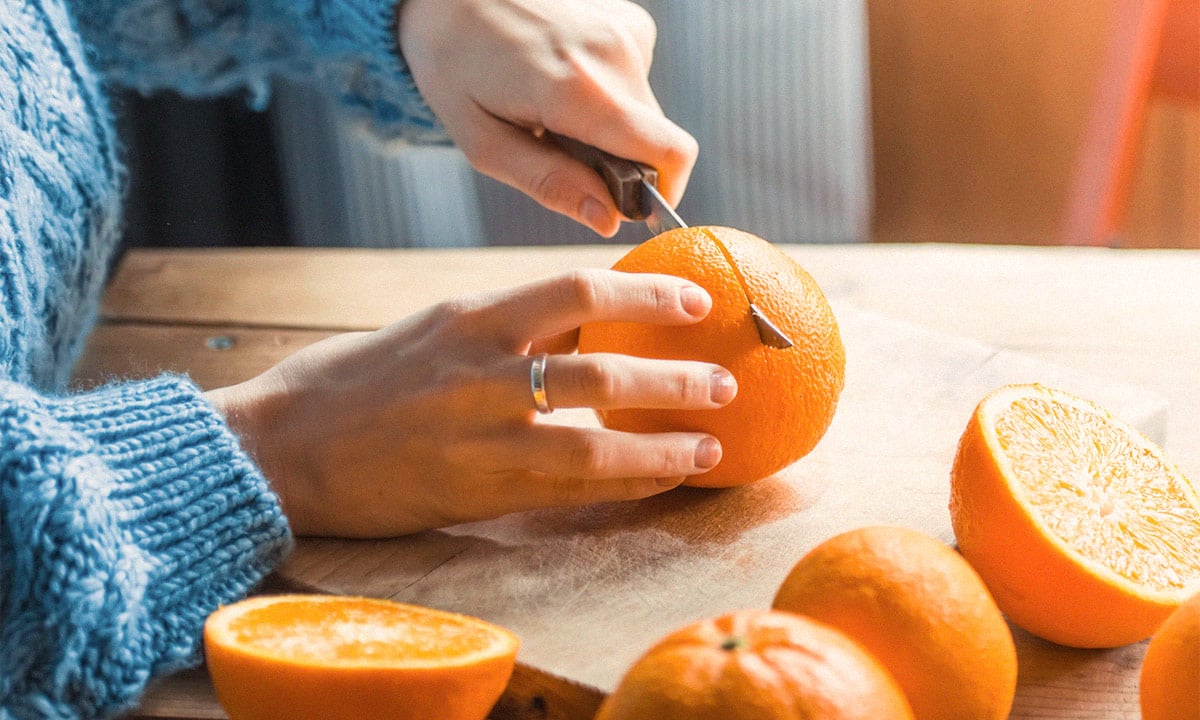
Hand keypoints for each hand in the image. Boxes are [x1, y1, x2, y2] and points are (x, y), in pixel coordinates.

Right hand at [207, 270, 735, 537]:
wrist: (279, 445)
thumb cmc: (350, 382)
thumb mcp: (429, 328)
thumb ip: (502, 327)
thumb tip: (582, 321)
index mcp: (470, 315)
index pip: (577, 288)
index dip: (649, 292)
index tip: (697, 301)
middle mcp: (481, 368)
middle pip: (604, 363)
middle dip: (677, 374)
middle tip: (727, 379)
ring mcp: (479, 432)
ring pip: (596, 435)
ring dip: (665, 439)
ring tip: (713, 441)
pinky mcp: (474, 488)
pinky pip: (569, 487)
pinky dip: (624, 482)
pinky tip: (660, 479)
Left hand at [397, 0, 697, 235]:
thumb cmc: (453, 65)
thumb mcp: (485, 144)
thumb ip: (550, 184)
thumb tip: (608, 221)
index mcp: (577, 90)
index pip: (669, 153)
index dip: (661, 193)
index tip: (627, 207)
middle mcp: (614, 54)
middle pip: (654, 139)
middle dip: (621, 163)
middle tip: (559, 150)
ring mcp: (624, 31)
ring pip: (643, 114)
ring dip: (609, 128)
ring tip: (552, 109)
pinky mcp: (627, 21)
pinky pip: (635, 82)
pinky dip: (607, 95)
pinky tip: (562, 78)